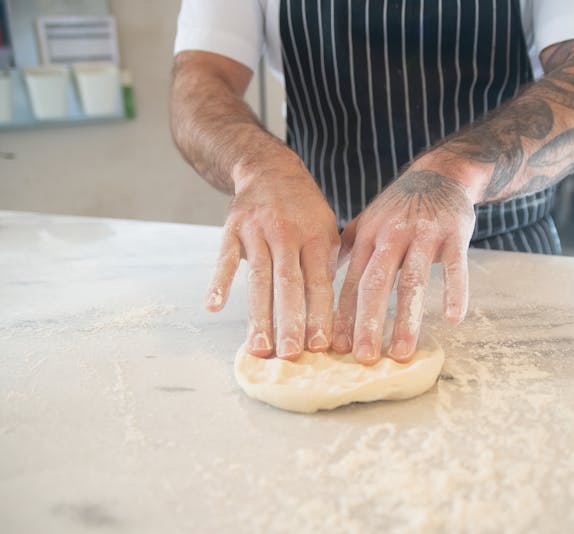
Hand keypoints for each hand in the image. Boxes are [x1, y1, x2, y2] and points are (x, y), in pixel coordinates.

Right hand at [205, 157, 339, 359]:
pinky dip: (219, 282)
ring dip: (259, 315)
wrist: (269, 168)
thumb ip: (327, 263)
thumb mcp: (326, 227)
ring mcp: (258, 231)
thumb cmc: (302, 207)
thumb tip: (336, 307)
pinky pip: (224, 258)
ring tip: (260, 347)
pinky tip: (215, 306)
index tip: (320, 345)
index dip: (319, 315)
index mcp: (315, 237)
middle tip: (291, 355)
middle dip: (290, 321)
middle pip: (289, 284)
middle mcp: (287, 233)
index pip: (319, 283)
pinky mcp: (232, 228)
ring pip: (259, 278)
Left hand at [332, 166, 475, 364]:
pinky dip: (455, 291)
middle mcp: (392, 235)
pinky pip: (455, 266)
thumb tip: (320, 285)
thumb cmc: (400, 207)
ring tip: (403, 351)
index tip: (337, 347)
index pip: (352, 282)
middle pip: (376, 284)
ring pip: (413, 280)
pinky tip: (452, 318)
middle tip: (364, 357)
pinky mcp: (454, 234)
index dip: (344, 315)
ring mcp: (424, 234)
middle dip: (368, 323)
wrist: (440, 175)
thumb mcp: (368, 222)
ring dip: (407, 319)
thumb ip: (347, 252)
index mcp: (369, 237)